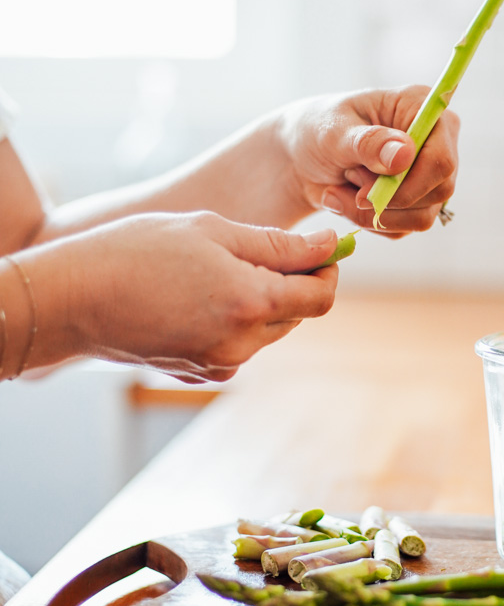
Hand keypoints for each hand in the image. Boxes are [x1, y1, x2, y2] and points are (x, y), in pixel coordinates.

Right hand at [25, 212, 338, 381]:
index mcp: (251, 303)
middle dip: (292, 283)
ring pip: (267, 331)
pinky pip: (237, 346)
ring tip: (215, 271)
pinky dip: (233, 322)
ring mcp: (220, 363)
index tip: (320, 250)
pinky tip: (196, 299)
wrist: (73, 297)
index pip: (321, 297)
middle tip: (262, 250)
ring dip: (260, 303)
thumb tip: (327, 247)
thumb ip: (279, 244)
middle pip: (296, 315)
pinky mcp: (200, 374)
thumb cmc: (139, 251)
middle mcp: (242, 343)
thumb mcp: (213, 231)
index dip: (328, 270)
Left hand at [280, 86, 459, 234]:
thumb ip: (368, 143)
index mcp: (421, 108)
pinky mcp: (417, 202)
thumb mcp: (334, 131)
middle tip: (347, 181)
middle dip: (387, 199)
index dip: (411, 183)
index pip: (441, 158)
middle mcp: (436, 142)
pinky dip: (369, 222)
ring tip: (340, 189)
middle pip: (439, 191)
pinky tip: (346, 200)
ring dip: (373, 212)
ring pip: (422, 217)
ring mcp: (429, 175)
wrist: (301, 158)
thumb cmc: (318, 130)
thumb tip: (404, 156)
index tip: (365, 194)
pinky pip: (402, 229)